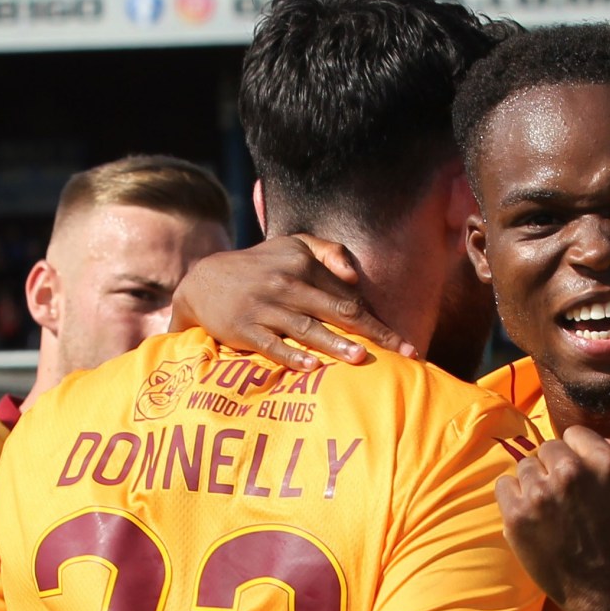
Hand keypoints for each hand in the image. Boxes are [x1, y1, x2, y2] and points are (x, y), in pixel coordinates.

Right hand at [170, 235, 415, 369]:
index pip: (349, 298)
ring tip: (359, 357)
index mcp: (303, 266)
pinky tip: (309, 366)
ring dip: (334, 343)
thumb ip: (328, 251)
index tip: (406, 345)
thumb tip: (355, 276)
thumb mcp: (292, 244)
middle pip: (337, 312)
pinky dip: (290, 355)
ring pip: (307, 328)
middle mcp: (287, 285)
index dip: (379, 322)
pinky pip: (271, 344)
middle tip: (400, 354)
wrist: (203, 282)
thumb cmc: (259, 266)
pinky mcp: (244, 328)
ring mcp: (265, 308)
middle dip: (371, 334)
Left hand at [495, 426, 609, 610]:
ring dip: (536, 483)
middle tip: (566, 496)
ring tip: (551, 510)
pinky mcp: (516, 516)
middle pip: (548, 448)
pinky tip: (531, 515)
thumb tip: (601, 437)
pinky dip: (514, 497)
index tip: (580, 475)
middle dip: (555, 468)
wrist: (607, 592)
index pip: (574, 434)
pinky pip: (504, 485)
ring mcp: (540, 495)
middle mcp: (570, 473)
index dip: (578, 453)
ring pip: (525, 466)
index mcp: (605, 463)